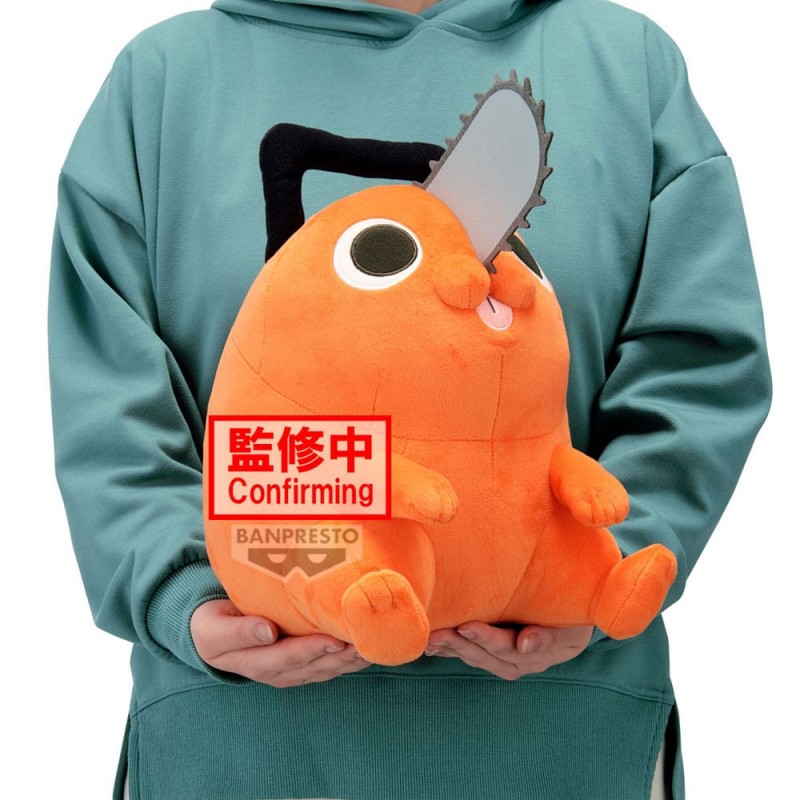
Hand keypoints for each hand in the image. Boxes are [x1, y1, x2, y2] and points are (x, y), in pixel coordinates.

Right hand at [190, 599, 371, 687]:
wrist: (209, 635)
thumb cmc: (212, 626)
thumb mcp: (215, 629)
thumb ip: (239, 631)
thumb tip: (267, 631)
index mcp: (254, 661)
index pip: (288, 657)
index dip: (312, 650)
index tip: (335, 640)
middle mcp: (276, 671)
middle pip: (313, 666)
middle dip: (341, 657)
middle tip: (366, 643)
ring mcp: (289, 671)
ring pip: (325, 669)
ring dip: (350, 661)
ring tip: (374, 647)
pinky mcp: (299, 665)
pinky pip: (326, 665)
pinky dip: (347, 660)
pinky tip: (366, 650)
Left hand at [425, 621, 592, 679]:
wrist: (575, 617)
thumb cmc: (574, 614)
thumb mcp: (571, 625)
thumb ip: (549, 636)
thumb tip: (525, 643)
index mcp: (538, 654)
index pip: (508, 647)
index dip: (486, 638)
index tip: (466, 626)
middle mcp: (518, 662)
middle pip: (485, 655)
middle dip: (459, 644)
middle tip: (436, 634)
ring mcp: (504, 660)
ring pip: (474, 656)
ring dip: (450, 648)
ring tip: (428, 639)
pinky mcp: (493, 654)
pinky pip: (469, 654)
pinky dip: (449, 649)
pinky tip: (431, 645)